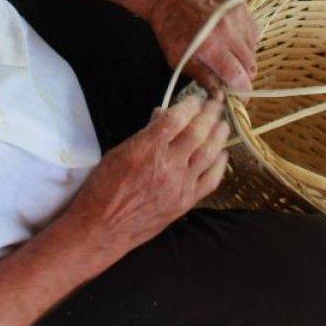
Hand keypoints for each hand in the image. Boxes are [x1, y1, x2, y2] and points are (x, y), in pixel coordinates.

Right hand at [63, 94, 229, 263]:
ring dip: (219, 135)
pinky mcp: (186, 202)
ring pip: (209, 153)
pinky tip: (223, 155)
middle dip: (210, 114)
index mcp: (147, 148)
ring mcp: (180, 184)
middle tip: (216, 104)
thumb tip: (162, 116)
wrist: (102, 227)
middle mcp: (168, 164)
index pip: (177, 118)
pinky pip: (211, 180)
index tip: (196, 98)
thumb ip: (145, 134)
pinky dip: (220, 165)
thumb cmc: (102, 188)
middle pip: (198, 132)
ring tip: (223, 124)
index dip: (190, 105)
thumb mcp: (118, 153)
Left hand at [145, 0, 261, 92]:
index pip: (238, 76)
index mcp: (211, 46)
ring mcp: (237, 16)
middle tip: (234, 79)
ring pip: (253, 49)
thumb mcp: (179, 60)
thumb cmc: (171, 30)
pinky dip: (246, 41)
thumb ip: (203, 78)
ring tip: (229, 57)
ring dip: (245, 59)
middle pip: (250, 64)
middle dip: (245, 77)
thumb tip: (221, 97)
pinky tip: (231, 41)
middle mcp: (228, 30)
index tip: (241, 99)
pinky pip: (253, 32)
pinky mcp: (241, 6)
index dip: (242, 91)